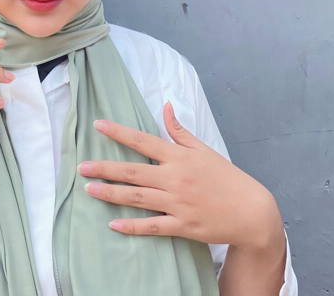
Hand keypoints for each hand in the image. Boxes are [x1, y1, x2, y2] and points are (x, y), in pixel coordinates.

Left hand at [78, 101, 283, 252]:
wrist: (251, 211)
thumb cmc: (226, 177)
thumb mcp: (203, 149)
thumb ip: (179, 130)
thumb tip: (165, 106)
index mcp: (179, 156)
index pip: (143, 141)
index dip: (119, 133)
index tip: (98, 125)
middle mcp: (175, 178)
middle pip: (133, 171)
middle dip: (105, 168)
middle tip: (81, 166)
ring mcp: (178, 203)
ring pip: (138, 198)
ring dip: (111, 194)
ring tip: (89, 189)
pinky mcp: (183, 226)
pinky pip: (153, 226)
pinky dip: (132, 226)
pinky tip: (113, 224)